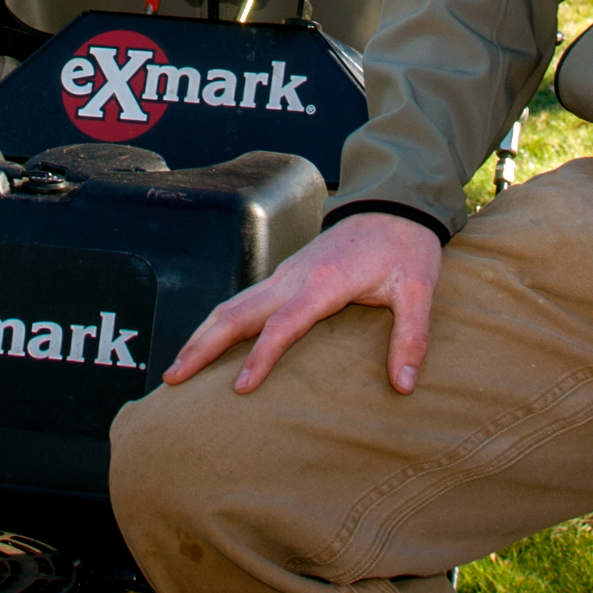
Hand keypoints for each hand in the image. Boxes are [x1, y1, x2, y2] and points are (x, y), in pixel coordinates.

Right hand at [163, 212, 439, 394]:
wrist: (394, 203)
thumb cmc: (406, 247)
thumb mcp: (419, 290)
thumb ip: (411, 337)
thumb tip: (404, 386)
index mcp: (323, 283)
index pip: (283, 325)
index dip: (261, 357)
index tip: (240, 389)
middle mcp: (294, 277)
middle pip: (237, 313)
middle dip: (202, 345)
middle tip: (173, 379)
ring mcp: (285, 274)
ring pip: (232, 305)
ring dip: (202, 335)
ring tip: (176, 368)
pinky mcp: (285, 275)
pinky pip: (243, 301)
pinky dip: (219, 324)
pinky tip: (208, 344)